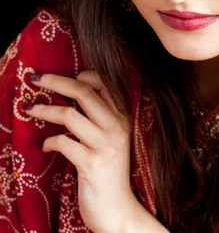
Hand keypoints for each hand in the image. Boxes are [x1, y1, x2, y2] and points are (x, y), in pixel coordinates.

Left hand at [24, 70, 135, 232]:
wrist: (118, 210)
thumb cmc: (110, 171)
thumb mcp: (111, 138)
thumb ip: (99, 117)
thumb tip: (73, 93)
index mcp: (123, 116)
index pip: (105, 83)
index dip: (83, 75)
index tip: (64, 77)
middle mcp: (117, 126)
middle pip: (84, 92)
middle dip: (56, 81)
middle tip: (36, 78)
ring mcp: (106, 145)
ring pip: (70, 115)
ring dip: (45, 110)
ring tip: (30, 109)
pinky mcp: (92, 164)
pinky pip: (64, 143)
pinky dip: (50, 142)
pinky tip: (46, 147)